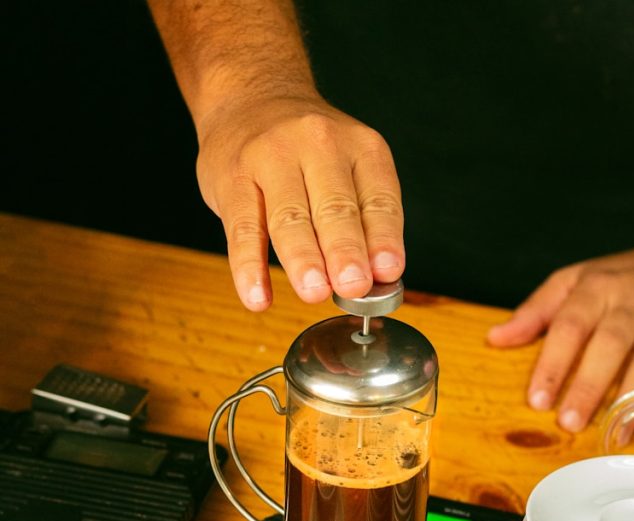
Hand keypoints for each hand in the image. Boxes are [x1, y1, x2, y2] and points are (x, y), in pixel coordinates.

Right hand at [196, 92, 404, 310]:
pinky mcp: (232, 178)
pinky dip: (249, 268)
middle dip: (345, 250)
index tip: (387, 271)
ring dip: (303, 259)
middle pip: (333, 206)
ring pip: (289, 216)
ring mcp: (270, 158)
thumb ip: (363, 221)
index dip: (384, 237)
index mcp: (358, 147)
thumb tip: (376, 281)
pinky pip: (242, 229)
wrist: (249, 97)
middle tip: (354, 286)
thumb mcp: (347, 168)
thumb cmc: (306, 152)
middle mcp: (317, 144)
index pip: (377, 198)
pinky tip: (258, 297)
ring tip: (314, 292)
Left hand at [486, 235, 633, 432]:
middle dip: (590, 386)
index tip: (537, 401)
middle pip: (610, 345)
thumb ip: (534, 312)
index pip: (569, 327)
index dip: (552, 365)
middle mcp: (631, 304)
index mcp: (596, 290)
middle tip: (571, 422)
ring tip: (619, 433)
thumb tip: (495, 338)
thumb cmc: (615, 280)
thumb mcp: (571, 282)